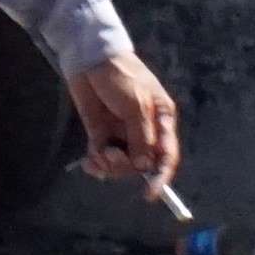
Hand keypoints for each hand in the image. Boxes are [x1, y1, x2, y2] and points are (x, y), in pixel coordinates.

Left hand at [67, 51, 179, 194]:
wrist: (90, 60)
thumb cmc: (121, 76)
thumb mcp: (136, 104)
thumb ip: (141, 135)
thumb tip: (144, 165)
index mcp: (162, 121)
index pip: (167, 155)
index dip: (161, 176)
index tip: (150, 193)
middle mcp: (144, 131)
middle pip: (141, 163)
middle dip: (125, 166)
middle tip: (110, 155)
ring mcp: (121, 132)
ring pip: (121, 162)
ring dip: (109, 165)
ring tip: (97, 156)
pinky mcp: (100, 132)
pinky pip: (101, 156)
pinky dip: (95, 162)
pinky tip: (88, 162)